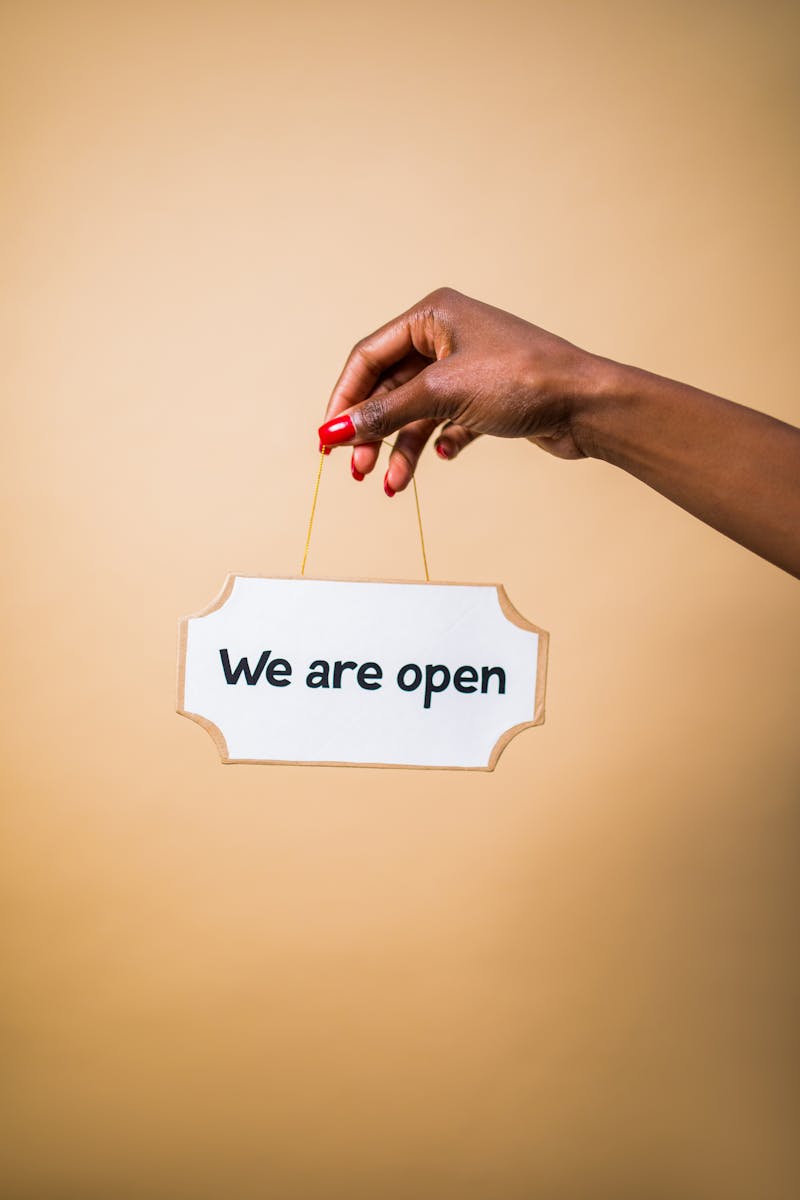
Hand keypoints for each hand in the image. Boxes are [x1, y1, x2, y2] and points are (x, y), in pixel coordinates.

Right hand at [319, 287, 602, 493]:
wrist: (587, 405)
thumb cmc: (522, 380)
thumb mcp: (442, 394)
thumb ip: (384, 413)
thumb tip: (337, 431)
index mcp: (433, 314)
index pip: (368, 356)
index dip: (344, 399)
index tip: (327, 441)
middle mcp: (448, 336)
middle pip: (390, 388)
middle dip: (372, 431)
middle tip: (357, 470)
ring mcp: (467, 369)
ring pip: (417, 412)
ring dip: (402, 448)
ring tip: (395, 484)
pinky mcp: (485, 399)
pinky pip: (446, 422)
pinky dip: (439, 443)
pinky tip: (446, 456)